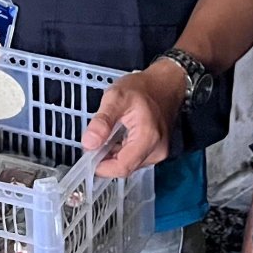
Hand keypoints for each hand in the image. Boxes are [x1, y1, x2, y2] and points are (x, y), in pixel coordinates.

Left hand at [79, 59, 187, 176]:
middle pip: (125, 168)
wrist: (165, 84)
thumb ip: (102, 121)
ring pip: (129, 164)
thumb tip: (88, 143)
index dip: (101, 167)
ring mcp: (159, 152)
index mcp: (148, 138)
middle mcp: (157, 150)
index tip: (87, 157)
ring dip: (113, 155)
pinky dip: (122, 151)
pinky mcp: (157, 151)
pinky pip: (135, 158)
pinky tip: (118, 136)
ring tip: (108, 134)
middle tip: (94, 140)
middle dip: (106, 159)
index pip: (122, 167)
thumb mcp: (115, 98)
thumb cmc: (142, 88)